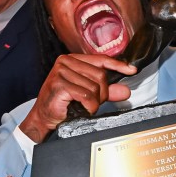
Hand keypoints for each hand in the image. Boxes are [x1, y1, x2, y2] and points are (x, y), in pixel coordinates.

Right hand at [20, 54, 136, 142]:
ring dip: (94, 102)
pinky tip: (82, 109)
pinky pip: (87, 96)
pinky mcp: (59, 85)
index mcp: (72, 59)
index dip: (118, 65)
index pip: (100, 59)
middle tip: (93, 102)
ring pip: (94, 87)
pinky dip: (89, 106)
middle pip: (100, 75)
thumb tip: (125, 90)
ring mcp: (61, 72)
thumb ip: (106, 91)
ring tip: (83, 106)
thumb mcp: (88, 95)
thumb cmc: (63, 104)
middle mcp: (65, 62)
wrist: (43, 118)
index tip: (132, 70)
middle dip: (102, 93)